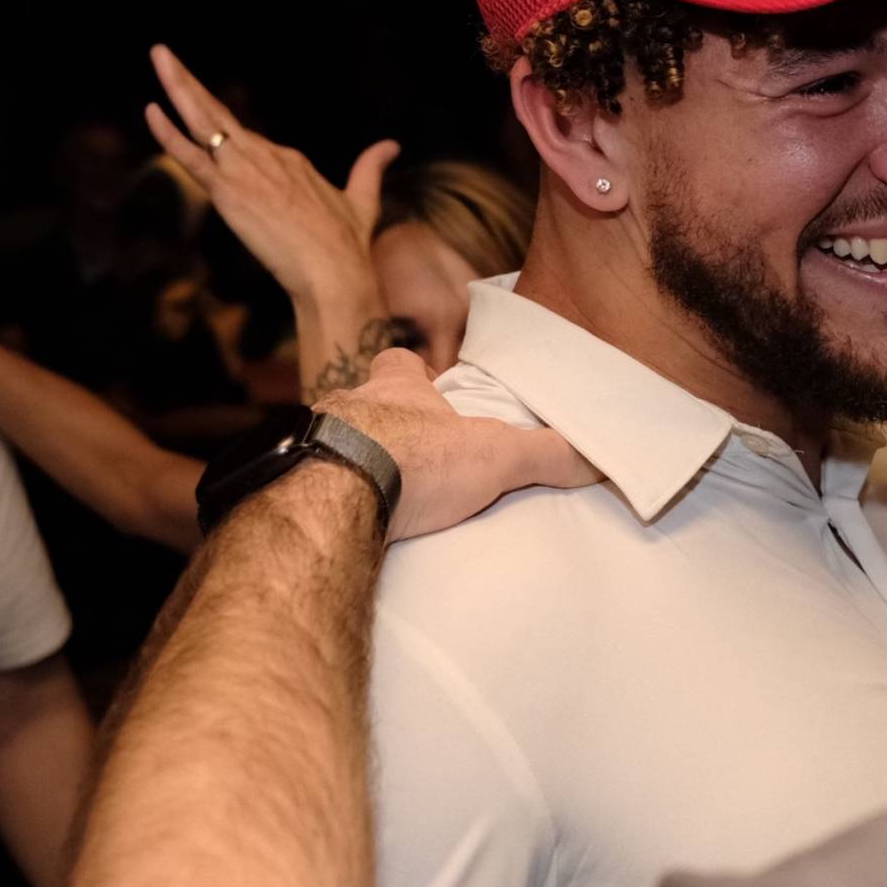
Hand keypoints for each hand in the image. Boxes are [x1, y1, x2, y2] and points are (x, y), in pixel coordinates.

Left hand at [143, 45, 395, 316]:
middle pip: (218, 113)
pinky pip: (192, 157)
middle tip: (161, 52)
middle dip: (186, 81)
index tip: (198, 117)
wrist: (334, 272)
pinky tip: (152, 110)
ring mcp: (246, 171)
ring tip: (159, 57)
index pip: (245, 140)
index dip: (220, 129)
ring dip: (177, 89)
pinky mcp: (229, 192)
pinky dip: (170, 134)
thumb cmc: (346, 244)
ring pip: (203, 123)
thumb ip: (370, 168)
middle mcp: (266, 156)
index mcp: (290, 160)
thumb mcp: (362, 200)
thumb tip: (392, 144)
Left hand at [313, 347, 599, 539]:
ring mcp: (311, 444)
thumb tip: (598, 460)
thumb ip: (545, 453)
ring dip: (349, 464)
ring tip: (374, 497)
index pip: (400, 362)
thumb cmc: (411, 461)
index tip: (430, 393)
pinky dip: (322, 501)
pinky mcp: (288, 486)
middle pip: (363, 404)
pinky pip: (303, 487)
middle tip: (408, 457)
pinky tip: (340, 525)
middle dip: (382, 426)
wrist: (331, 499)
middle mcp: (347, 407)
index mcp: (395, 388)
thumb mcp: (495, 455)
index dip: (414, 375)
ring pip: (330, 444)